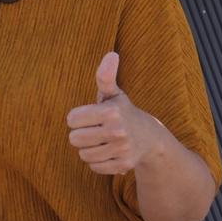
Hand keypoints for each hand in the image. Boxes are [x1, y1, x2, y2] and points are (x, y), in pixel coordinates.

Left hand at [65, 52, 164, 174]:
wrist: (149, 137)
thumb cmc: (123, 112)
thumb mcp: (113, 94)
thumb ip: (105, 76)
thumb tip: (112, 54)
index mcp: (110, 111)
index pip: (72, 119)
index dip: (77, 118)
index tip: (89, 116)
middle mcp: (117, 131)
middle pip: (75, 139)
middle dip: (81, 135)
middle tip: (94, 130)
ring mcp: (121, 150)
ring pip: (83, 154)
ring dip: (88, 149)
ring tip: (101, 141)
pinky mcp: (123, 166)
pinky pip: (94, 166)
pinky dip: (97, 161)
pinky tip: (108, 152)